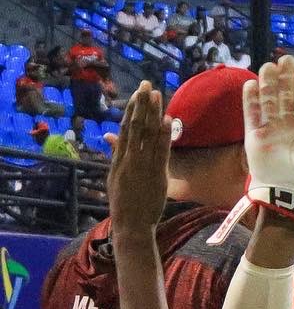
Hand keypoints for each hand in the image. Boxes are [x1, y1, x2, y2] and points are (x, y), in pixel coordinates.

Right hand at [105, 82, 167, 236]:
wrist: (130, 224)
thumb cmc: (124, 202)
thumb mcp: (115, 176)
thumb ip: (116, 154)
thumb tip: (111, 136)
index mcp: (119, 158)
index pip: (125, 128)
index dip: (132, 109)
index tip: (138, 93)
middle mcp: (129, 158)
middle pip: (135, 126)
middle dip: (142, 104)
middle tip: (147, 85)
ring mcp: (142, 165)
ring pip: (147, 135)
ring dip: (153, 113)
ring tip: (157, 95)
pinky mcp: (155, 175)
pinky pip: (161, 152)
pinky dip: (164, 136)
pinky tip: (167, 121)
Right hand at [243, 57, 293, 221]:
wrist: (284, 193)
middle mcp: (288, 125)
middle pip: (286, 96)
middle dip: (286, 78)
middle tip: (286, 59)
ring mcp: (270, 129)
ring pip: (269, 101)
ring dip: (268, 84)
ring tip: (268, 66)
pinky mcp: (254, 136)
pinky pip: (251, 114)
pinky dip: (251, 100)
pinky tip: (251, 84)